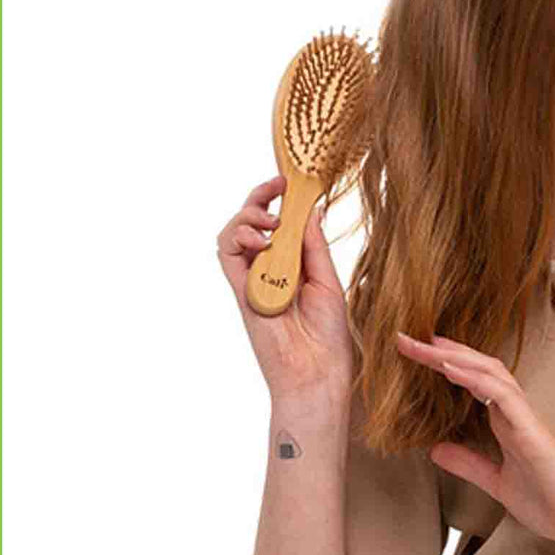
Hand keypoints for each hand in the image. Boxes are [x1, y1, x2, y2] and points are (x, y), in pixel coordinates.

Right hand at [217, 175, 353, 404]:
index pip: (280, 225)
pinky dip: (238, 238)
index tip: (291, 182)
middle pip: (252, 224)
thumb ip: (314, 247)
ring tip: (270, 221)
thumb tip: (310, 210)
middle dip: (260, 198)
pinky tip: (261, 239)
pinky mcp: (241, 292)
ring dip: (248, 217)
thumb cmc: (328, 335)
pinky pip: (227, 256)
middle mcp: (270, 270)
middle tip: (277, 185)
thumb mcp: (328, 281)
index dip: (281, 201)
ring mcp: (253, 280)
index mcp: (293, 267)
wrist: (316, 372)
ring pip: (233, 235)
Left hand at [396, 331, 554, 550]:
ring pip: (489, 372)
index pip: (472, 381)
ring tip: (423, 344)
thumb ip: (468, 463)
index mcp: (507, 422)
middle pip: (476, 368)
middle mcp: (515, 413)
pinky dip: (475, 378)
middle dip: (441, 352)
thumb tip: (434, 449)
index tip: (413, 352)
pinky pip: (503, 396)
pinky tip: (451, 369)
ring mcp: (525, 418)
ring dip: (454, 356)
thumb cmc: (553, 502)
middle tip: (404, 337)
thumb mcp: (496, 482)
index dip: (444, 365)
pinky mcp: (533, 431)